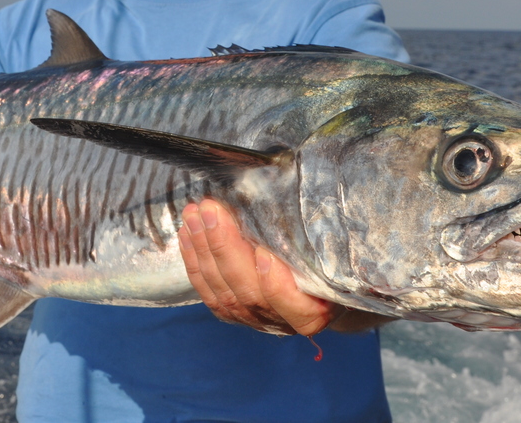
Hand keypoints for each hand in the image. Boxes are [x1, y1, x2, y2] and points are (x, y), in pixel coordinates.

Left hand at [178, 199, 333, 335]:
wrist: (324, 287)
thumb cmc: (331, 261)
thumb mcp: (334, 251)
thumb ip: (322, 238)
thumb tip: (298, 198)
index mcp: (317, 311)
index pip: (298, 309)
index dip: (277, 287)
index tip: (264, 254)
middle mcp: (284, 321)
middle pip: (250, 294)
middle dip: (224, 249)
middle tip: (211, 210)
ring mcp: (256, 320)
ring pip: (223, 292)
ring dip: (203, 250)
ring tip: (193, 214)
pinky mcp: (234, 313)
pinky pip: (208, 291)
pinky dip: (194, 261)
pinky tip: (186, 233)